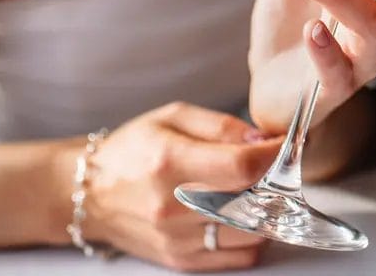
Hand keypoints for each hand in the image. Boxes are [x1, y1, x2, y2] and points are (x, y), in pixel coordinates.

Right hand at [77, 102, 281, 271]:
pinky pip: (238, 257)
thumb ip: (222, 126)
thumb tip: (263, 140)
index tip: (286, 146)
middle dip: (276, 183)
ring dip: (268, 212)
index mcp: (170, 162)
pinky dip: (252, 237)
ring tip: (260, 192)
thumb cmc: (133, 149)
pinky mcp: (180, 259)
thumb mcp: (173, 117)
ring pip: (252, 233)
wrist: (89, 193)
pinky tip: (244, 216)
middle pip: (252, 202)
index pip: (242, 166)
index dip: (275, 156)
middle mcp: (172, 206)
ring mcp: (177, 238)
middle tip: (277, 168)